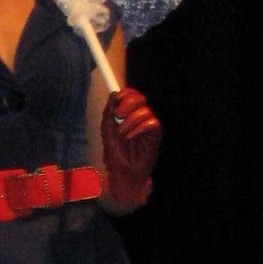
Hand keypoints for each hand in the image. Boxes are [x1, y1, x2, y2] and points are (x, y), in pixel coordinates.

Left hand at [100, 87, 161, 207]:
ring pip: (144, 111)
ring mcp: (148, 124)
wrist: (123, 170)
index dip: (126, 93)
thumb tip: (114, 93)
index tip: (117, 97)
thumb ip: (109, 112)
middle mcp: (139, 116)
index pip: (130, 95)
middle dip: (128, 103)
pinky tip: (130, 137)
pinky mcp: (155, 133)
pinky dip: (138, 128)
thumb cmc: (115, 152)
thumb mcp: (107, 130)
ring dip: (130, 121)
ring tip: (122, 133)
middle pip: (140, 98)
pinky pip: (151, 122)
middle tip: (118, 115)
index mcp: (127, 114)